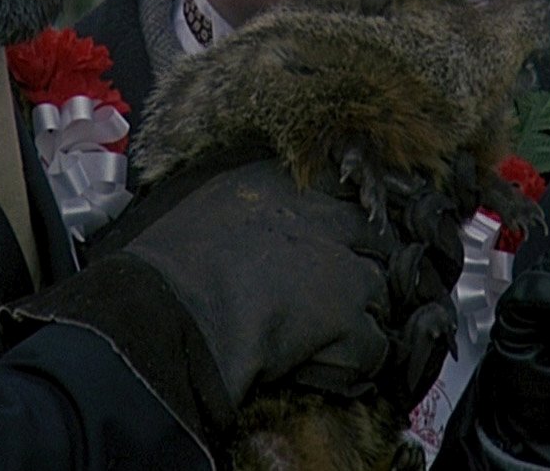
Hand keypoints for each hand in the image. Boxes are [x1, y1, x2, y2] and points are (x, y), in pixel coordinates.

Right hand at [3, 159, 461, 444]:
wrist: (167, 313)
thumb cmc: (170, 263)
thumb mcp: (210, 200)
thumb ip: (251, 194)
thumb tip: (258, 207)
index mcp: (290, 183)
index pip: (350, 184)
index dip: (349, 216)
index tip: (345, 233)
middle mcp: (327, 216)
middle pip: (374, 236)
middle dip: (363, 262)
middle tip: (338, 289)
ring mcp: (345, 265)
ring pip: (383, 288)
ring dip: (365, 311)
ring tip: (335, 331)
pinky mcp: (349, 318)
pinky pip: (376, 345)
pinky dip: (359, 361)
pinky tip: (333, 365)